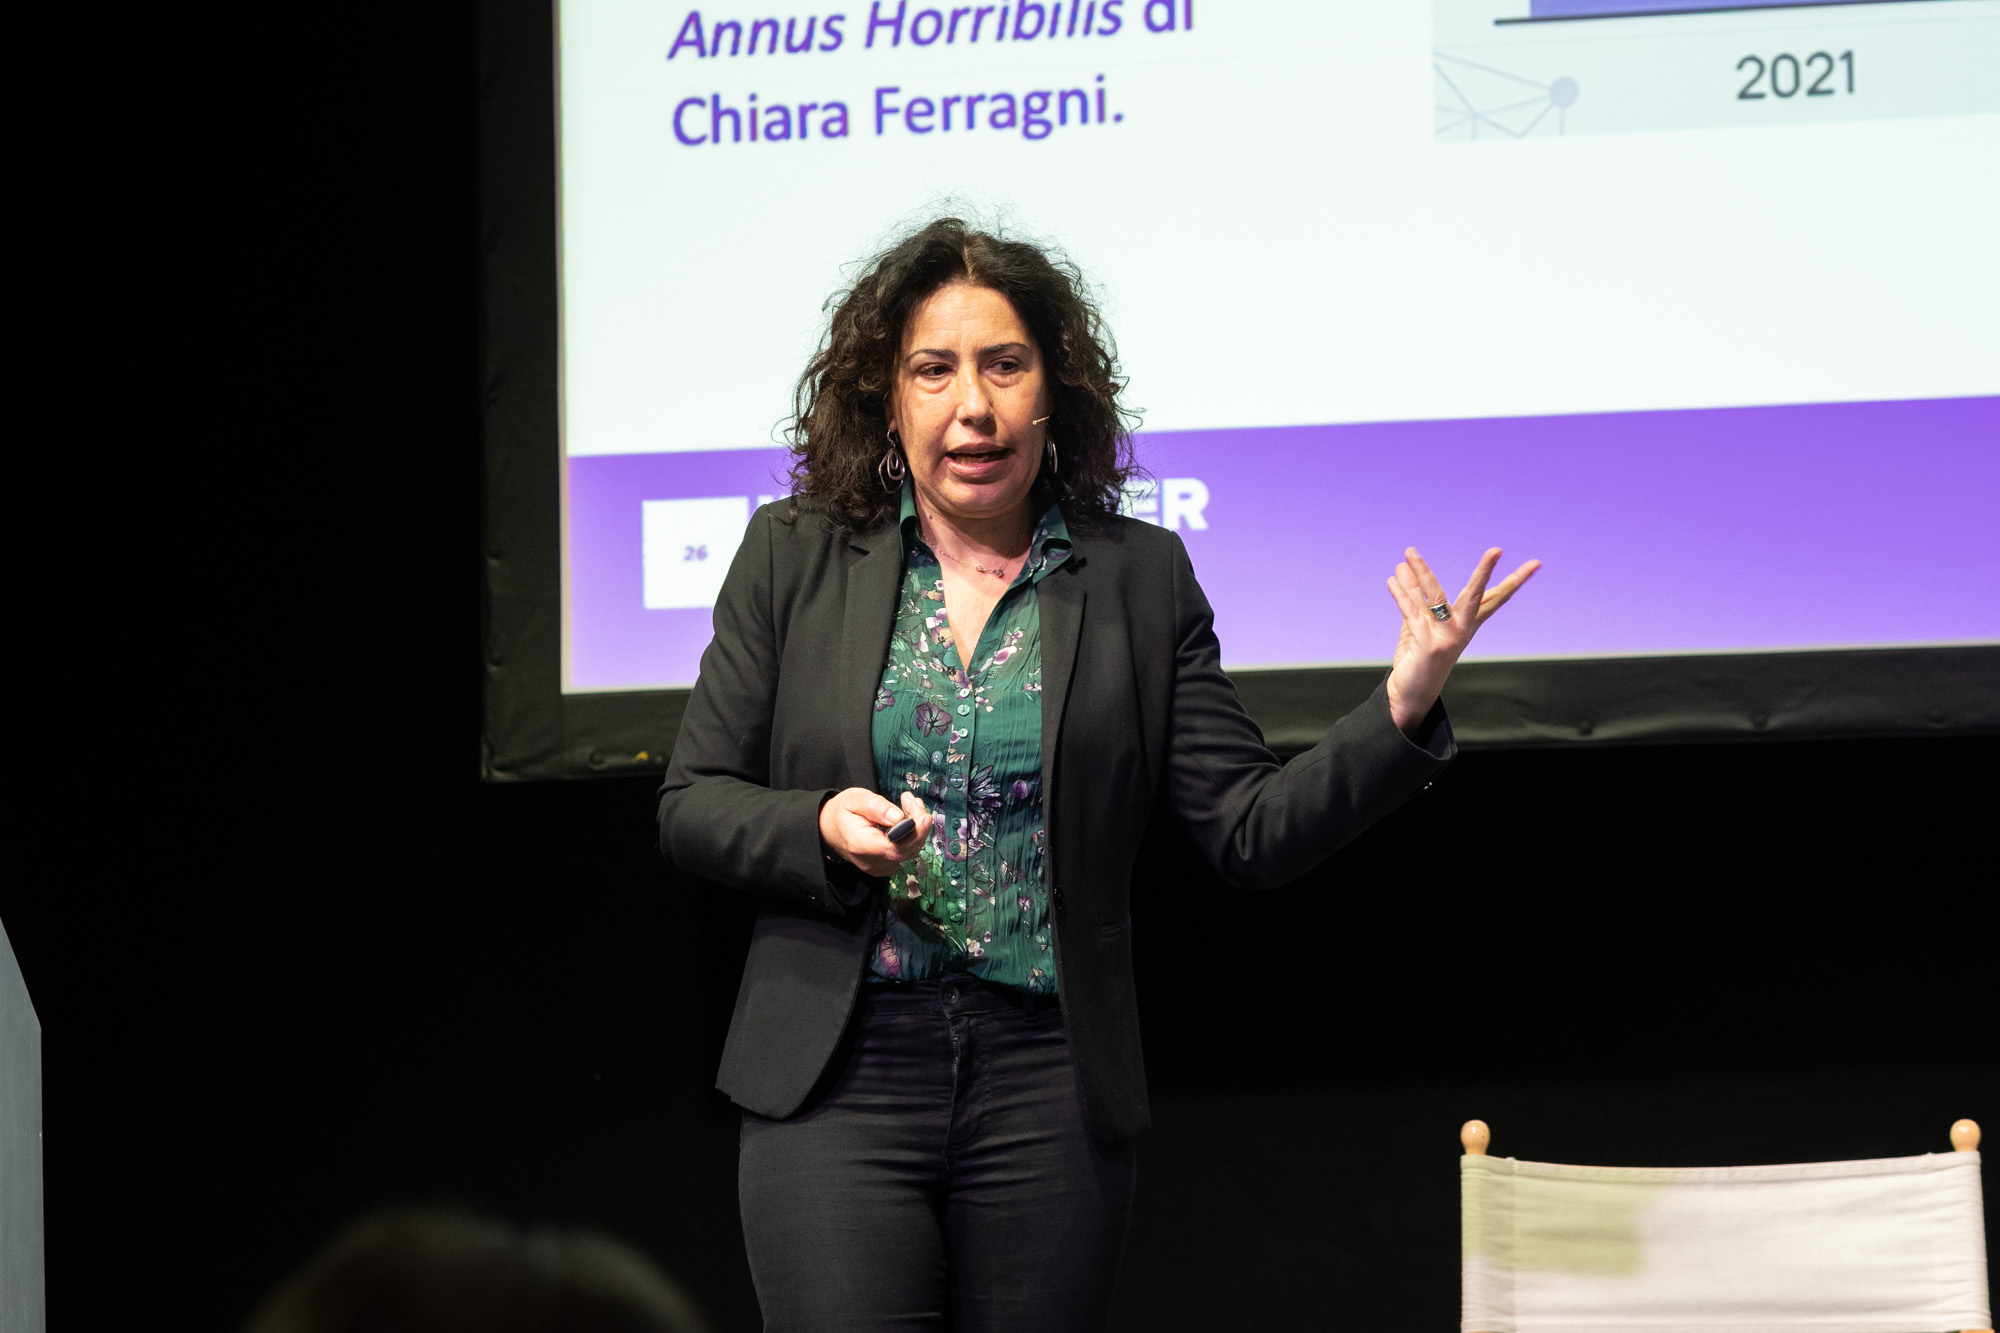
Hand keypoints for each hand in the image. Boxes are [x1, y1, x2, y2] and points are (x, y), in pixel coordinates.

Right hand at [819, 788, 932, 877]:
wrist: (829, 828)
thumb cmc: (842, 811)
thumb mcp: (855, 799)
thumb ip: (876, 807)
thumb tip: (899, 817)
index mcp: (861, 845)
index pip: (895, 848)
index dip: (914, 834)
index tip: (924, 815)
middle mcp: (872, 862)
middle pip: (907, 850)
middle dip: (918, 825)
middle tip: (911, 800)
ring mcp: (880, 867)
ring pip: (910, 850)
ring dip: (917, 827)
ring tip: (908, 803)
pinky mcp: (886, 865)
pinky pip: (906, 852)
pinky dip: (912, 835)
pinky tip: (907, 817)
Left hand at [1384, 546, 1539, 735]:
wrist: (1409, 695)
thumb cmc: (1417, 659)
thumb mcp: (1417, 624)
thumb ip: (1413, 597)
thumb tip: (1402, 567)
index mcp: (1466, 625)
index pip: (1493, 598)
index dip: (1513, 581)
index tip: (1535, 564)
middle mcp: (1461, 630)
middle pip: (1477, 595)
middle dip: (1485, 572)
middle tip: (1497, 550)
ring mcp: (1447, 637)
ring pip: (1435, 596)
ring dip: (1421, 572)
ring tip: (1409, 552)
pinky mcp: (1428, 644)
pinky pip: (1412, 611)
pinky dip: (1401, 594)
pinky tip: (1393, 579)